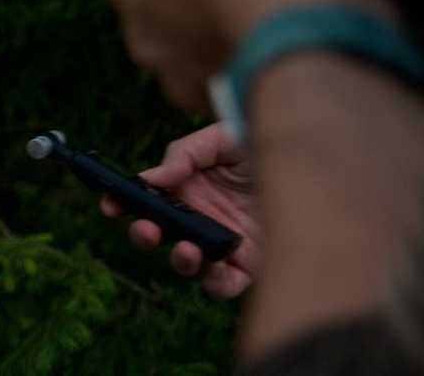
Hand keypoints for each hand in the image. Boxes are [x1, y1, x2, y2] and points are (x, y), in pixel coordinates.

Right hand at [103, 122, 257, 297]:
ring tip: (186, 249)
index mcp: (187, 186)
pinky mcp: (249, 265)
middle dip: (144, 233)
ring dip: (178, 259)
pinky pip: (223, 283)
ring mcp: (222, 242)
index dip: (123, 202)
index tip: (110, 203)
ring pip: (187, 262)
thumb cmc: (264, 149)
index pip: (147, 198)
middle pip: (160, 234)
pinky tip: (214, 266)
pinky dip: (214, 281)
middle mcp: (199, 216)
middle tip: (146, 229)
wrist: (314, 168)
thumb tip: (152, 179)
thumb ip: (184, 154)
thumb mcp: (221, 139)